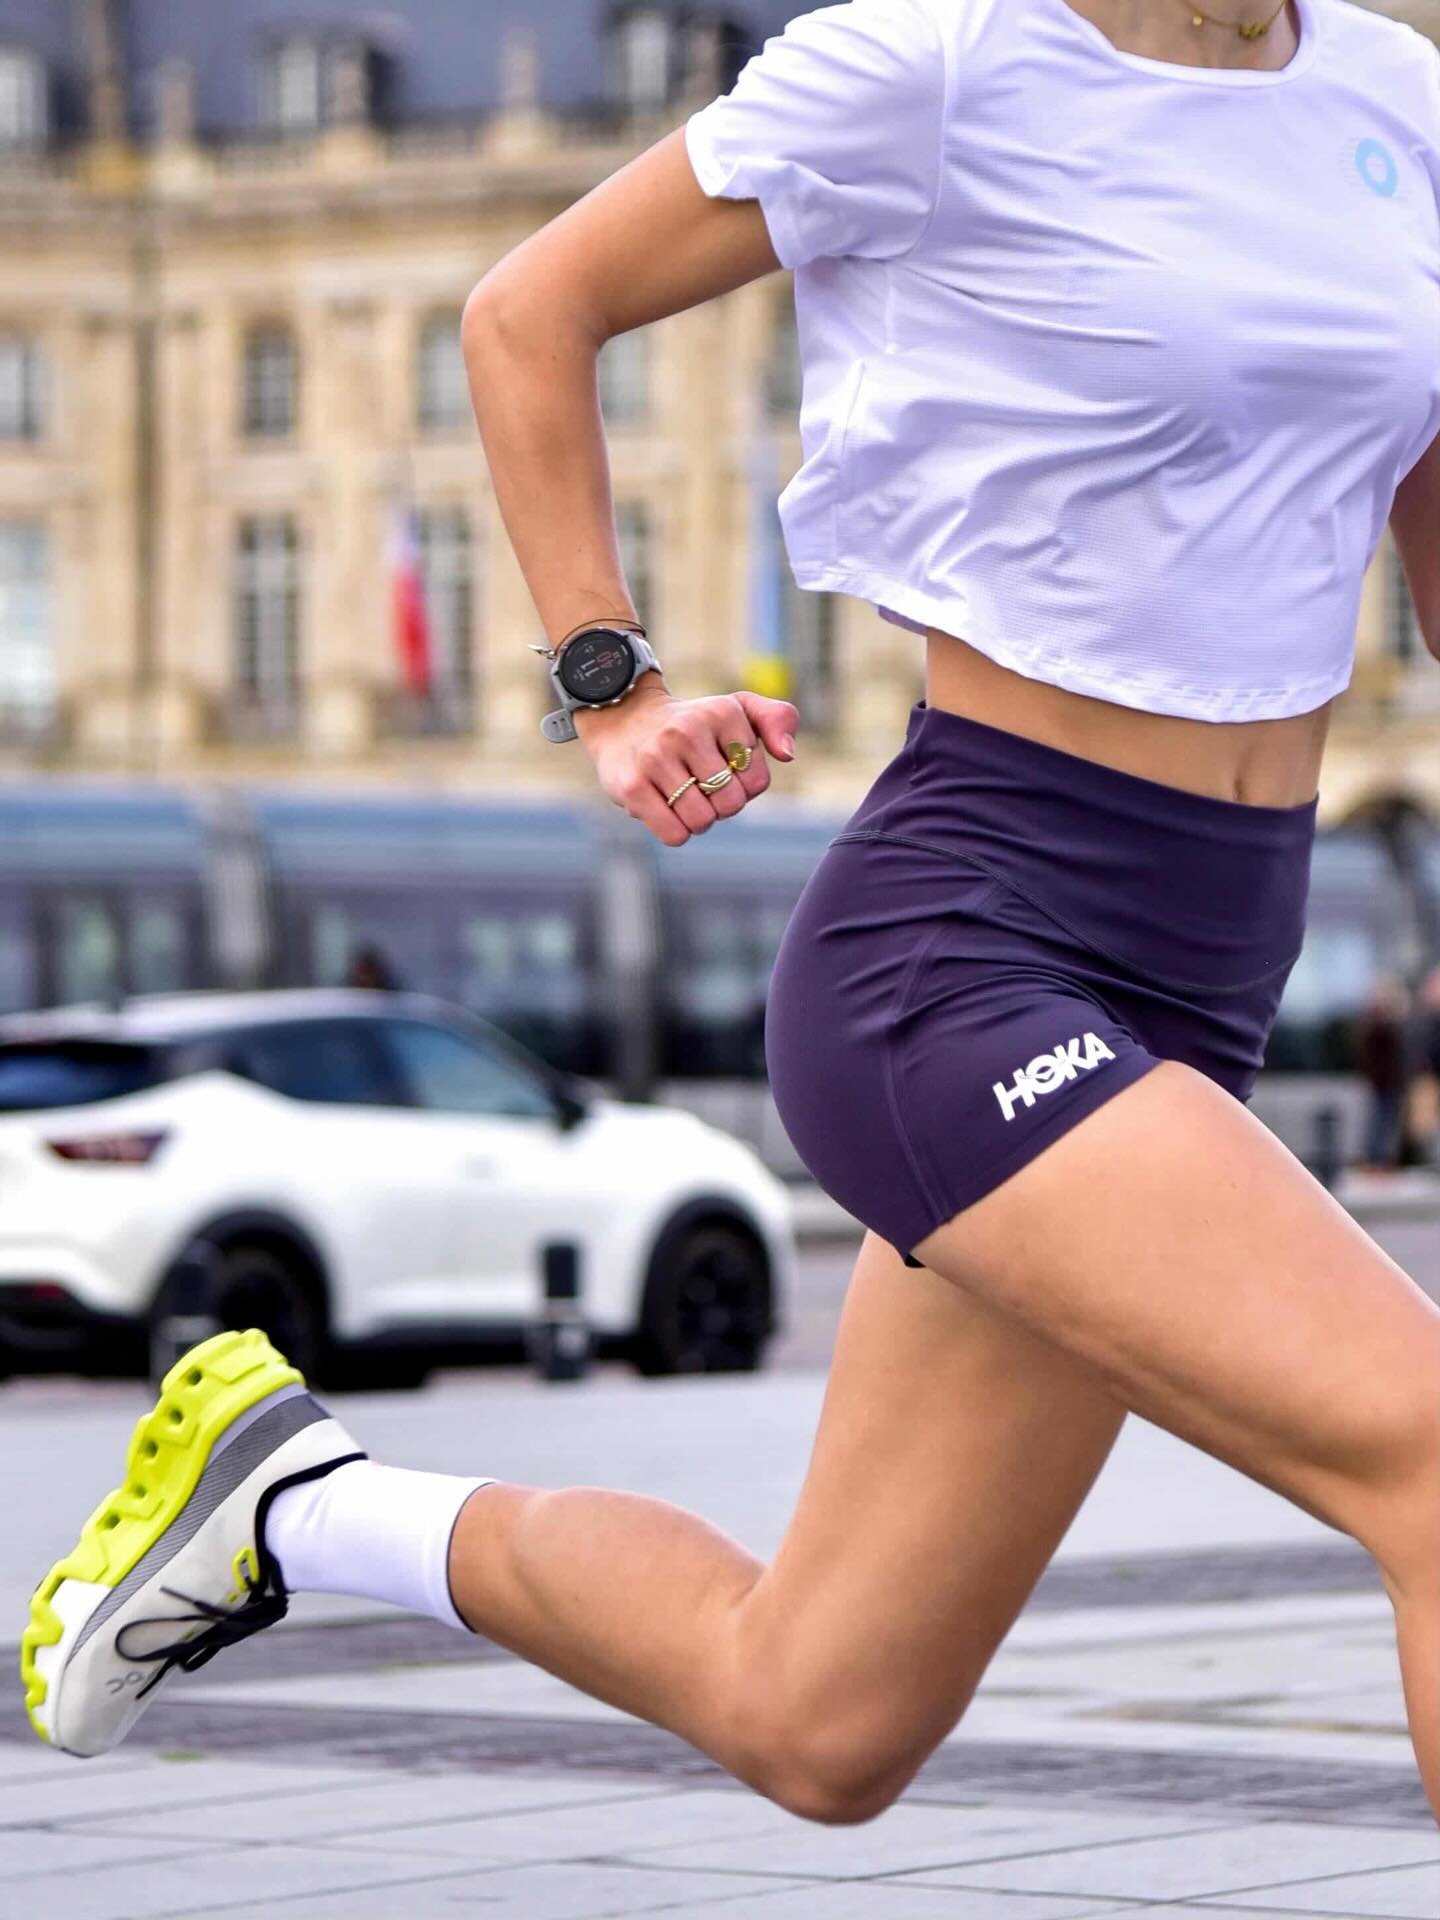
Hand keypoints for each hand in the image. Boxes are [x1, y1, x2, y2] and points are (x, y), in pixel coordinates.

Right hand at [579, 683, 797, 846]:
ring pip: (702, 821)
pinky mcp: (632, 785)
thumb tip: (787, 755)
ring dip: (698, 818)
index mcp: (722, 712)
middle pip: (731, 803)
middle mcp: (687, 730)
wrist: (624, 721)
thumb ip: (777, 720)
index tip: (724, 767)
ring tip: (683, 794)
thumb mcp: (737, 709)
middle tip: (703, 786)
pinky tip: (664, 805)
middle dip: (722, 805)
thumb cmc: (694, 725)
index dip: (744, 785)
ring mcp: (656, 757)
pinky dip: (675, 831)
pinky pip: (674, 834)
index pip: (757, 781)